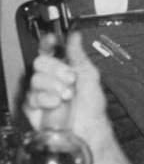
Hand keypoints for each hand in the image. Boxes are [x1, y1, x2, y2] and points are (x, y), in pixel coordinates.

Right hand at [23, 31, 110, 145]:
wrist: (89, 126)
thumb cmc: (92, 104)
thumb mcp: (89, 74)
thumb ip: (78, 55)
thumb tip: (75, 36)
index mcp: (62, 67)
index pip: (48, 50)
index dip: (47, 43)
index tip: (51, 40)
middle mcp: (49, 78)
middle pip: (39, 62)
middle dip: (56, 69)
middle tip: (70, 78)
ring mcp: (41, 92)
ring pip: (35, 79)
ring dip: (54, 86)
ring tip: (67, 95)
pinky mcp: (34, 108)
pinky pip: (32, 98)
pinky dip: (46, 99)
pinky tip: (56, 103)